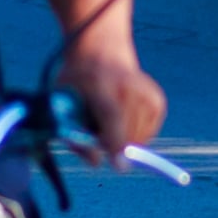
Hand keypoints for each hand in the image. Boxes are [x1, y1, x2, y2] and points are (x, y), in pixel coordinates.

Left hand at [60, 33, 163, 159]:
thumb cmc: (75, 84)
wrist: (100, 52)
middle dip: (111, 144)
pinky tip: (121, 115)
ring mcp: (147, 92)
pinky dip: (133, 133)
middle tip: (93, 128)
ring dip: (121, 139)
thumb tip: (98, 163)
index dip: (115, 142)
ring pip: (139, 138)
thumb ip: (74, 135)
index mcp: (99, 82)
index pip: (112, 115)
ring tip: (106, 115)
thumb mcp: (60, 105)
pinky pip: (147, 134)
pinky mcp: (157, 100)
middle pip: (128, 134)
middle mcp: (128, 86)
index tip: (119, 166)